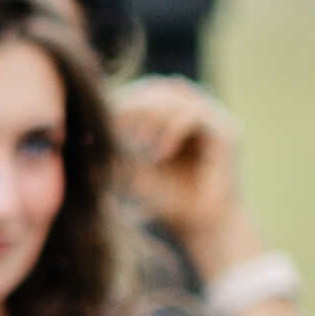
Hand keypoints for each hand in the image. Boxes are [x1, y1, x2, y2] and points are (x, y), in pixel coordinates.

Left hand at [101, 71, 247, 263]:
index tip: (102, 121)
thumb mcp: (132, 168)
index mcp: (175, 114)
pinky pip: (194, 115)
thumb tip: (86, 130)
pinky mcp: (228, 131)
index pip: (145, 91)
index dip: (123, 101)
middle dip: (135, 105)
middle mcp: (197, 110)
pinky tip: (160, 153)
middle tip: (117, 126)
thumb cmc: (167, 201)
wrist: (201, 228)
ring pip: (176, 95)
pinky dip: (172, 129)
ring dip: (152, 115)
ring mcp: (214, 118)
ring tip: (139, 143)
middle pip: (158, 87)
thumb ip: (116, 145)